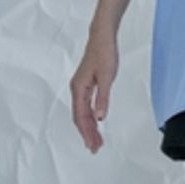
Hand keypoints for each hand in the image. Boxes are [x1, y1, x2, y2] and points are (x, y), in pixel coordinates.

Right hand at [70, 31, 118, 153]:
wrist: (103, 36)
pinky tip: (95, 121)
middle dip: (87, 133)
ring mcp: (81, 86)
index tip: (92, 145)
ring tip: (96, 140)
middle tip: (95, 147)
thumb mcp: (107, 76)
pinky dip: (90, 115)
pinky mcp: (87, 83)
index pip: (80, 116)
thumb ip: (102, 98)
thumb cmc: (104, 52)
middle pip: (80, 117)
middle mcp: (77, 88)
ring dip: (89, 126)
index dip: (86, 132)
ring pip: (83, 111)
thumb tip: (99, 117)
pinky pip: (85, 104)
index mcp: (78, 88)